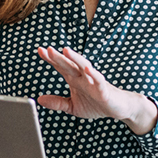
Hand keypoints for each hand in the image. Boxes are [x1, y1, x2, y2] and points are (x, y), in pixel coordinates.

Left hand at [36, 46, 157, 134]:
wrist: (118, 108)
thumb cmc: (96, 104)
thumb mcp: (72, 106)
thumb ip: (57, 102)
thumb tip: (40, 99)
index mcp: (74, 80)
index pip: (60, 67)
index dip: (50, 59)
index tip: (40, 50)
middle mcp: (83, 77)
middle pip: (69, 65)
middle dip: (59, 57)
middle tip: (48, 49)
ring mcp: (93, 81)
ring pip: (83, 67)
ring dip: (75, 58)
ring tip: (66, 50)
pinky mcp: (104, 89)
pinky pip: (98, 80)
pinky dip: (93, 74)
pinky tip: (87, 68)